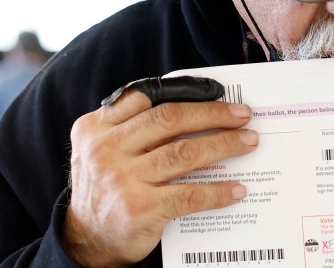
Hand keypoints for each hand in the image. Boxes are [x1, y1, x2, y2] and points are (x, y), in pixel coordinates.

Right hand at [63, 78, 257, 266]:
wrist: (86, 239)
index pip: (145, 97)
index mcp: (96, 127)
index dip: (186, 93)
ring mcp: (123, 179)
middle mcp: (106, 149)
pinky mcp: (141, 208)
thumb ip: (128, 126)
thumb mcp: (99, 148)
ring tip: (247, 142)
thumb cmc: (103, 187)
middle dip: (213, 114)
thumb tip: (188, 108)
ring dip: (224, 144)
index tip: (215, 93)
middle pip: (170, 119)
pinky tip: (236, 189)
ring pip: (185, 153)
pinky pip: (190, 195)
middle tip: (241, 115)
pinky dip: (217, 192)